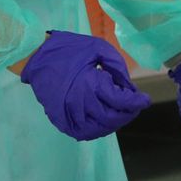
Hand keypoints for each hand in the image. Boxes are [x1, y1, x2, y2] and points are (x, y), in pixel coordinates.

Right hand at [19, 31, 148, 140]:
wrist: (36, 55)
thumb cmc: (69, 49)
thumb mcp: (98, 48)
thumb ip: (117, 67)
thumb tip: (129, 88)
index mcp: (90, 84)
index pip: (121, 101)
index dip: (137, 102)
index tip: (145, 99)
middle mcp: (80, 103)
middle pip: (112, 118)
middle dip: (128, 113)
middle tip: (134, 106)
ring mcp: (68, 114)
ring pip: (98, 129)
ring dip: (114, 123)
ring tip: (120, 113)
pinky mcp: (60, 119)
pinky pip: (82, 133)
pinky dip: (96, 131)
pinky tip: (103, 122)